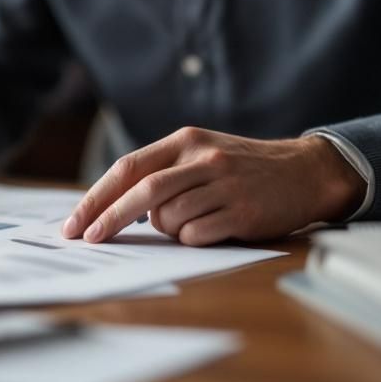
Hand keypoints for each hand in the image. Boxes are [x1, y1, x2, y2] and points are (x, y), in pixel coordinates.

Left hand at [62, 127, 365, 245]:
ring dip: (167, 229)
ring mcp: (224, 184)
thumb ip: (163, 172)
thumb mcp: (201, 154)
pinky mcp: (242, 211)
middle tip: (89, 239)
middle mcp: (202, 159)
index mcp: (185, 141)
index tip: (74, 223)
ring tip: (192, 220)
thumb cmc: (242, 168)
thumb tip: (113, 208)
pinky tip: (211, 228)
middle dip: (108, 218)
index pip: (128, 168)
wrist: (305, 172)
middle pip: (143, 192)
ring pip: (170, 218)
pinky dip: (192, 239)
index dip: (97, 197)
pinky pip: (197, 235)